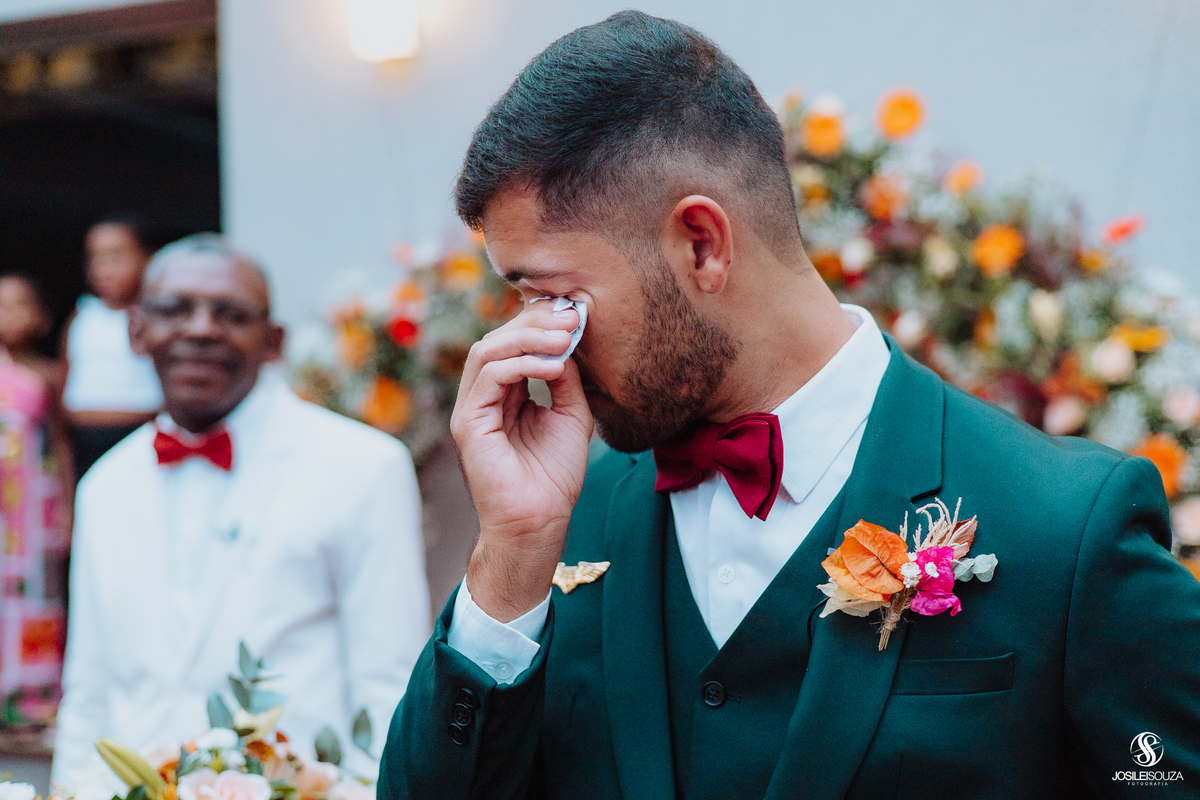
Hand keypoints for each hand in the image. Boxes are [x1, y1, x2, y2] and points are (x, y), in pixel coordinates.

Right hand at [451, 302, 592, 620]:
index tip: (574, 313)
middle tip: (570, 316)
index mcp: (505, 394)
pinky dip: (522, 363)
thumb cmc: (553, 477)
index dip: (539, 323)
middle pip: (497, 339)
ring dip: (528, 338)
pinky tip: (554, 366)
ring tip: (564, 337)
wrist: (540, 524)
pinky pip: (489, 377)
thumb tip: (567, 342)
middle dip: (535, 323)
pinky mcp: (468, 424)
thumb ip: (565, 379)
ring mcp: (472, 409)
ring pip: (488, 351)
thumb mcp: (570, 415)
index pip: (513, 343)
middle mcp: (483, 397)